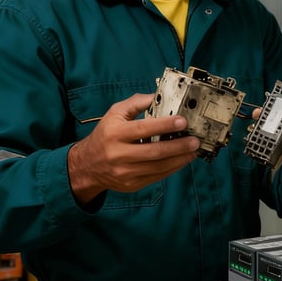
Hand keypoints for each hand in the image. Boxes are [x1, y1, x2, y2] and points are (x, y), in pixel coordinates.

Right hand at [67, 93, 198, 204]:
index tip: (183, 121)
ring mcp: (125, 172)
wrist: (87, 165)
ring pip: (158, 167)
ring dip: (179, 159)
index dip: (165, 125)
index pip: (143, 128)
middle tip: (194, 140)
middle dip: (178, 146)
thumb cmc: (105, 135)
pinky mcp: (131, 184)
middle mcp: (119, 154)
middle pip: (154, 151)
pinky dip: (172, 169)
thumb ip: (136, 103)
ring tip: (193, 151)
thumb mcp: (115, 113)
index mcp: (115, 133)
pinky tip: (182, 160)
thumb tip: (159, 96)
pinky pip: (156, 177)